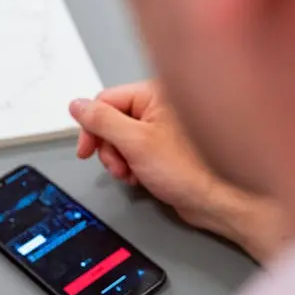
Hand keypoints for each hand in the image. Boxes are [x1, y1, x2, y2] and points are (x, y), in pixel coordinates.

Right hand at [70, 81, 285, 262]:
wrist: (217, 200)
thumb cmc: (191, 170)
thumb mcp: (135, 142)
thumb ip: (102, 121)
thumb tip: (77, 105)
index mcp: (155, 93)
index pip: (106, 101)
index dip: (92, 126)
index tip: (86, 150)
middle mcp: (159, 107)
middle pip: (111, 121)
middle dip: (108, 148)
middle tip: (118, 166)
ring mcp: (161, 129)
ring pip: (120, 141)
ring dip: (119, 161)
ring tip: (132, 174)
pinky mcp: (163, 149)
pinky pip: (133, 154)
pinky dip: (131, 168)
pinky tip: (142, 178)